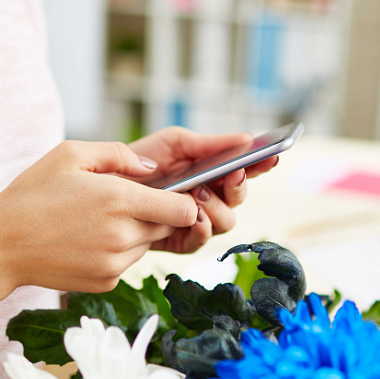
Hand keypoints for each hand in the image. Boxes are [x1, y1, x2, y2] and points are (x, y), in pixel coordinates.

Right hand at [0, 140, 197, 293]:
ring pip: (146, 245)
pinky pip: (127, 264)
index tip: (169, 195)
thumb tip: (152, 168)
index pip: (183, 210)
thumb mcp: (69, 155)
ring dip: (134, 234)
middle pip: (167, 227)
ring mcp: (115, 263)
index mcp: (120, 200)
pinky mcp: (106, 282)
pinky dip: (116, 253)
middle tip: (121, 205)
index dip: (183, 201)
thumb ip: (118, 154)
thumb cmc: (32, 194)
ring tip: (96, 222)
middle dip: (154, 214)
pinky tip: (87, 242)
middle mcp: (123, 236)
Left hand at [127, 127, 279, 252]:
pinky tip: (194, 215)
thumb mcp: (176, 143)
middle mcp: (212, 198)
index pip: (246, 170)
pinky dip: (201, 228)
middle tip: (230, 175)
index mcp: (214, 172)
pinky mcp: (181, 240)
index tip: (271, 155)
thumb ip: (210, 144)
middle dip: (238, 187)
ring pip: (226, 221)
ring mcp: (198, 220)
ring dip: (216, 207)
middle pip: (240, 198)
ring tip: (198, 193)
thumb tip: (247, 138)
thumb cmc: (144, 161)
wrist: (109, 183)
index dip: (262, 164)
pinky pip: (202, 240)